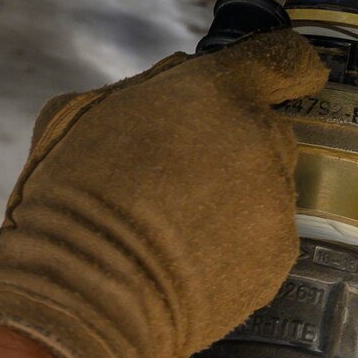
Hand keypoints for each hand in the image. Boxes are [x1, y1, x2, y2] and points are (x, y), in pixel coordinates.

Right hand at [0, 31, 327, 357]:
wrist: (90, 298)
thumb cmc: (72, 203)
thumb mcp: (83, 115)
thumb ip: (146, 89)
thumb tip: (175, 82)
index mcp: (215, 92)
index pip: (284, 59)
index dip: (284, 69)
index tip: (285, 80)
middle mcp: (260, 140)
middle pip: (266, 131)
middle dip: (231, 148)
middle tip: (175, 181)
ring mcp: (276, 204)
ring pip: (264, 190)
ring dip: (232, 202)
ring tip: (172, 232)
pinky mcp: (278, 262)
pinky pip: (262, 243)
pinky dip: (234, 252)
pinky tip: (187, 265)